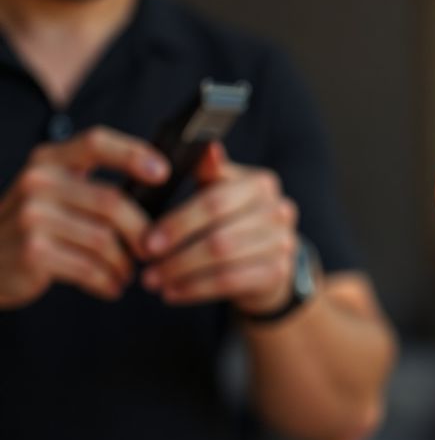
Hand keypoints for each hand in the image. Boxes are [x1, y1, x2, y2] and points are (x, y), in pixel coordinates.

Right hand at [0, 127, 167, 307]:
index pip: (96, 142)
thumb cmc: (33, 227)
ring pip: (105, 240)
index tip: (164, 172)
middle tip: (153, 251)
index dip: (133, 153)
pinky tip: (111, 286)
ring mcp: (32, 217)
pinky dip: (108, 281)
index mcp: (49, 161)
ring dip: (124, 264)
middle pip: (112, 202)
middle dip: (141, 232)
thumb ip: (91, 186)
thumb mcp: (53, 193)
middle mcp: (37, 182)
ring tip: (126, 273)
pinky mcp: (33, 251)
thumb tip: (157, 186)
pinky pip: (90, 268)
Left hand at [141, 143, 300, 314]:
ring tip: (153, 280)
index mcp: (260, 184)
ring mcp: (283, 243)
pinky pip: (231, 282)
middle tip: (146, 264)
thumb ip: (210, 173)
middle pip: (220, 235)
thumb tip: (206, 147)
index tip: (147, 240)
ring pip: (224, 261)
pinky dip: (196, 289)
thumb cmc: (233, 218)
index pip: (216, 201)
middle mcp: (278, 211)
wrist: (268, 256)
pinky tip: (173, 293)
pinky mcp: (278, 272)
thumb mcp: (221, 191)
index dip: (179, 223)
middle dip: (177, 253)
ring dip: (182, 274)